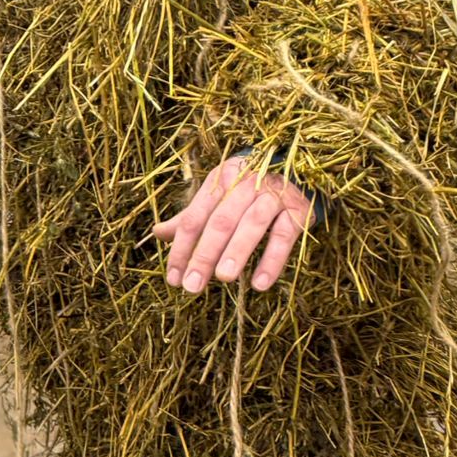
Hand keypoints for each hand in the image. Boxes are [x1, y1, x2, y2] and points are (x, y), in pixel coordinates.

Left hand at [155, 155, 314, 294]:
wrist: (297, 171)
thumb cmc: (248, 190)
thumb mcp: (219, 197)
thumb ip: (192, 216)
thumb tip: (158, 233)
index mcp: (221, 179)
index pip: (195, 216)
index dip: (182, 247)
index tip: (174, 278)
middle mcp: (246, 183)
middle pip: (221, 221)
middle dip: (204, 255)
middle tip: (192, 286)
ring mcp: (274, 195)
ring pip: (252, 224)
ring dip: (237, 251)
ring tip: (224, 278)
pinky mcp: (298, 210)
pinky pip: (284, 236)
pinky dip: (272, 260)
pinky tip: (260, 284)